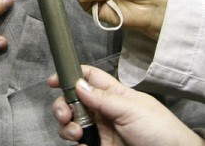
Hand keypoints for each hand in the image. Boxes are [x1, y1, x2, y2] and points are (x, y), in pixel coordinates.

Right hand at [49, 66, 203, 145]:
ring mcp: (102, 131)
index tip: (53, 80)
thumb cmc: (161, 130)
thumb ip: (103, 98)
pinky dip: (75, 144)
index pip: (88, 78)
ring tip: (76, 132)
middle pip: (74, 101)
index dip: (70, 75)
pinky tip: (81, 144)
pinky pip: (80, 144)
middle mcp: (104, 111)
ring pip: (73, 123)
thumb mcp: (132, 109)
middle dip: (63, 105)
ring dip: (67, 126)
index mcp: (114, 94)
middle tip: (64, 113)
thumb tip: (78, 84)